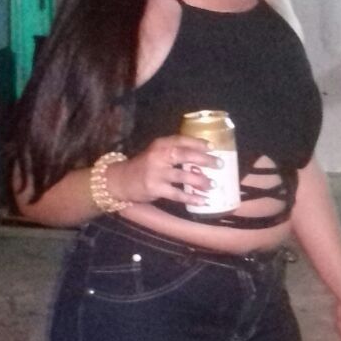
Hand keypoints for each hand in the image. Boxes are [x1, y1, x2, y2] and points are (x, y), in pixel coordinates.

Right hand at [106, 135, 221, 205]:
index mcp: (160, 145)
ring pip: (183, 176)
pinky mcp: (155, 189)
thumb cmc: (145, 166)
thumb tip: (203, 156)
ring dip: (200, 180)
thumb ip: (174, 152)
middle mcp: (158, 156)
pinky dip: (191, 198)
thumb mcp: (156, 153)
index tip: (213, 146)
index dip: (197, 142)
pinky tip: (203, 200)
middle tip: (219, 164)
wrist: (122, 180)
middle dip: (204, 159)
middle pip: (184, 155)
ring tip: (213, 184)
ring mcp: (156, 173)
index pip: (181, 139)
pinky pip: (177, 194)